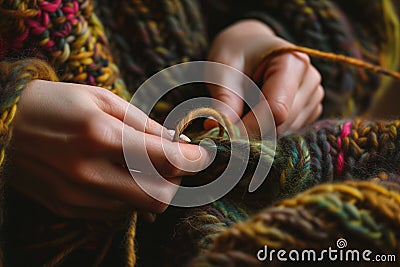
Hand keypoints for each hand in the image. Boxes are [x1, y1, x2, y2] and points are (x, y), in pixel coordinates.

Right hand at [8, 80, 210, 219]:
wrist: (2, 125)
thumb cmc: (56, 103)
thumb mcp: (102, 99)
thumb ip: (144, 124)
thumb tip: (179, 144)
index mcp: (99, 135)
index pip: (165, 159)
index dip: (193, 159)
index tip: (202, 154)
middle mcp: (88, 172)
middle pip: (157, 196)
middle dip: (175, 181)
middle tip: (173, 162)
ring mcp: (76, 196)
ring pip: (138, 208)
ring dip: (152, 188)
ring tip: (145, 166)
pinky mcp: (68, 208)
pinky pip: (115, 213)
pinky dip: (129, 197)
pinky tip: (121, 177)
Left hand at [207, 19, 323, 134]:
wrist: (248, 46)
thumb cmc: (235, 54)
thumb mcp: (222, 72)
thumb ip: (224, 101)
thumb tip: (219, 129)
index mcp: (292, 61)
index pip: (276, 110)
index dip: (249, 127)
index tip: (225, 133)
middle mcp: (310, 79)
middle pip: (282, 124)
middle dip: (251, 129)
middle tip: (227, 121)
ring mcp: (314, 95)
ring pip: (284, 132)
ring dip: (259, 130)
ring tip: (243, 107)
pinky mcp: (311, 109)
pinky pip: (288, 132)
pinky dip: (269, 129)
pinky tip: (257, 111)